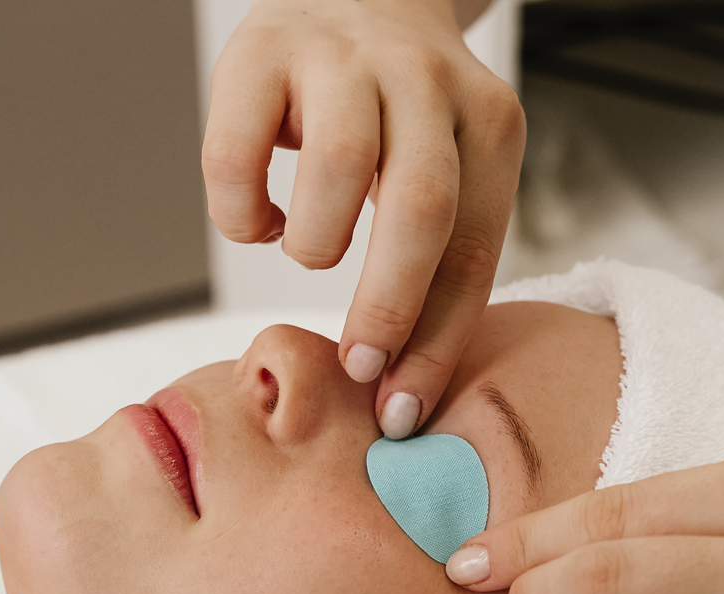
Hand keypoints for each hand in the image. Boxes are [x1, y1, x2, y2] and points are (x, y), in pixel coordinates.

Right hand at [202, 0, 525, 437]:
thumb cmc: (398, 119)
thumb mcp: (445, 176)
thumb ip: (434, 267)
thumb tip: (399, 397)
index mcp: (486, 123)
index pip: (473, 248)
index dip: (435, 341)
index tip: (399, 410)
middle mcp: (424, 81)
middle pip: (420, 206)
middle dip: (387, 305)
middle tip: (356, 363)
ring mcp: (342, 59)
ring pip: (338, 170)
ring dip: (316, 243)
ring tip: (308, 247)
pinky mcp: (260, 53)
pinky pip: (237, 154)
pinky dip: (243, 211)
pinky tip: (262, 217)